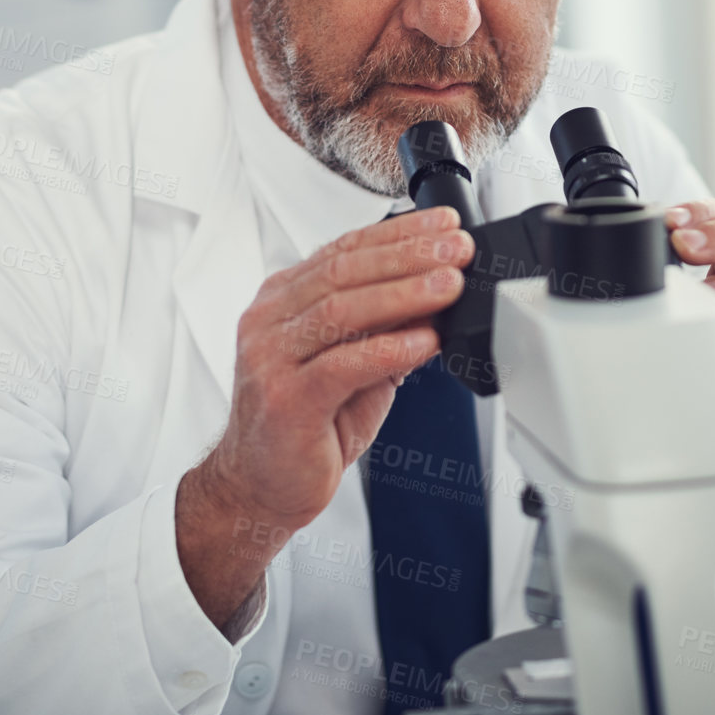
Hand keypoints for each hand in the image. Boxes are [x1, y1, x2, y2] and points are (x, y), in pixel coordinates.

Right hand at [176, 206, 473, 631]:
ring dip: (404, 293)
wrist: (260, 487)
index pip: (344, 250)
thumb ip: (388, 329)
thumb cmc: (305, 426)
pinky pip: (342, 365)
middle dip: (408, 255)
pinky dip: (389, 349)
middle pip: (344, 272)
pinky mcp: (285, 400)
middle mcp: (270, 322)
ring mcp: (271, 359)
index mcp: (282, 301)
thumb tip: (438, 293)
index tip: (444, 227)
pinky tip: (425, 340)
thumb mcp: (356, 365)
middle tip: (455, 249)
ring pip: (342, 310)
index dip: (398, 234)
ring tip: (448, 285)